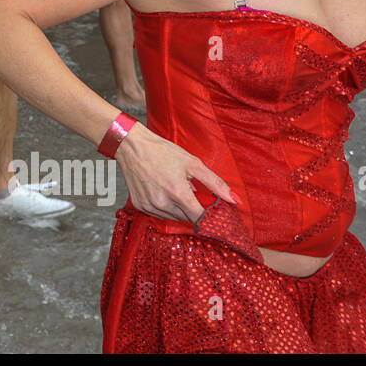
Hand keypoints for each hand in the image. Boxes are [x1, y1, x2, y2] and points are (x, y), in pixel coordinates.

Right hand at [114, 125, 235, 223]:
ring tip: (174, 188)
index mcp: (178, 192)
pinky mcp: (140, 206)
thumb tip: (234, 199)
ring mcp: (150, 205)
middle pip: (187, 218)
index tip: (213, 213)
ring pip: (173, 217)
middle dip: (193, 208)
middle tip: (190, 191)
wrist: (131, 146)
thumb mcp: (192, 163)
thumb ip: (215, 183)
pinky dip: (165, 207)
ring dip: (179, 208)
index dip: (209, 217)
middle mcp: (162, 203)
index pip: (200, 218)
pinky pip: (159, 214)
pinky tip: (163, 192)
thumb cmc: (161, 151)